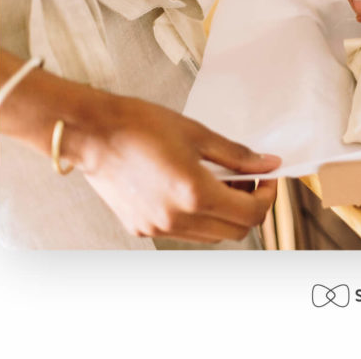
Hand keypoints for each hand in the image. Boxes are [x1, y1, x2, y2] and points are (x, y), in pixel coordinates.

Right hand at [64, 93, 280, 242]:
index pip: (251, 213)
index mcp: (194, 193)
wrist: (91, 133)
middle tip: (244, 178)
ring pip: (212, 235)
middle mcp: (177, 218)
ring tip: (216, 182)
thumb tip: (268, 163)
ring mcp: (158, 227)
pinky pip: (185, 233)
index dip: (267, 195)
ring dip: (224, 214)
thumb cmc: (140, 125)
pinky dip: (198, 217)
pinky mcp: (142, 228)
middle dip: (249, 206)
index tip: (266, 177)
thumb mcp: (197, 134)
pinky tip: (189, 190)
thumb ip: (237, 154)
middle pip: (236, 231)